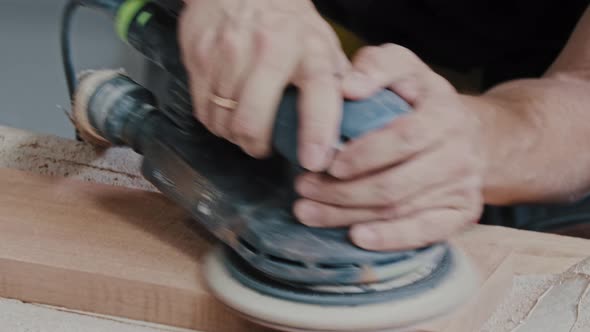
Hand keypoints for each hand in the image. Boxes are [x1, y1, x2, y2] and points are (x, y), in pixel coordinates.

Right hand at [178, 0, 348, 170]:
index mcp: (308, 47)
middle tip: (262, 146)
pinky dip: (215, 120)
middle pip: (252, 120)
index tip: (315, 161)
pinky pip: (203, 109)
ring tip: (245, 123)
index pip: (318, 91)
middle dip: (256, 146)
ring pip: (224, 120)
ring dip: (234, 134)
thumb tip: (354, 124)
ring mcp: (229, 51)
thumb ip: (336, 80)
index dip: (317, 131)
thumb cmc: (286, 20)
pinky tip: (226, 109)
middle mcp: (269, 47)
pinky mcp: (199, 54)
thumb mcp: (321, 41)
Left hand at [293, 44, 485, 250]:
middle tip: (303, 188)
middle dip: (342, 191)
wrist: (471, 131)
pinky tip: (356, 237)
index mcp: (445, 115)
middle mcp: (460, 154)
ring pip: (399, 211)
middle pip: (395, 184)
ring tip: (308, 211)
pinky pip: (424, 233)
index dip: (363, 155)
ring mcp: (462, 187)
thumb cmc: (422, 99)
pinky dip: (390, 239)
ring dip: (348, 215)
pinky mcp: (461, 213)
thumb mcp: (403, 67)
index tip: (326, 162)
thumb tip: (348, 87)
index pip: (402, 139)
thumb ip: (376, 66)